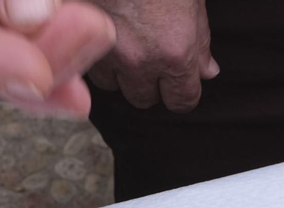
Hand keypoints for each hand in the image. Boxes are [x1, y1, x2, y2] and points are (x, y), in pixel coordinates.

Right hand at [87, 0, 216, 111]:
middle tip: (152, 58)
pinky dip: (94, 53)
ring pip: (111, 84)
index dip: (182, 93)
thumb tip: (206, 69)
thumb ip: (200, 38)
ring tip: (124, 40)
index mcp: (174, 50)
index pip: (182, 101)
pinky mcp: (76, 35)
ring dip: (118, 69)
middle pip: (144, 99)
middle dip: (149, 83)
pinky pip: (86, 62)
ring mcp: (103, 49)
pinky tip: (103, 29)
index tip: (180, 85)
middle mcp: (139, 58)